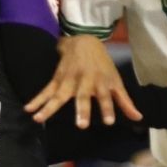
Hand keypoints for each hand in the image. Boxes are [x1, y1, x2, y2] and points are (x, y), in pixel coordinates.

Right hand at [27, 35, 142, 127]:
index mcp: (101, 82)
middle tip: (81, 125)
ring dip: (49, 107)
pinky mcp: (57, 79)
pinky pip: (46, 90)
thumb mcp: (116, 81)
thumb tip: (138, 118)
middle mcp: (85, 81)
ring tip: (39, 119)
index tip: (109, 122)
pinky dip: (37, 99)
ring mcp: (69, 80)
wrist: (84, 41)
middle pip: (82, 96)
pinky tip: (28, 109)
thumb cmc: (103, 65)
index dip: (108, 108)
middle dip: (82, 109)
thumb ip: (125, 101)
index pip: (106, 97)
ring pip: (59, 95)